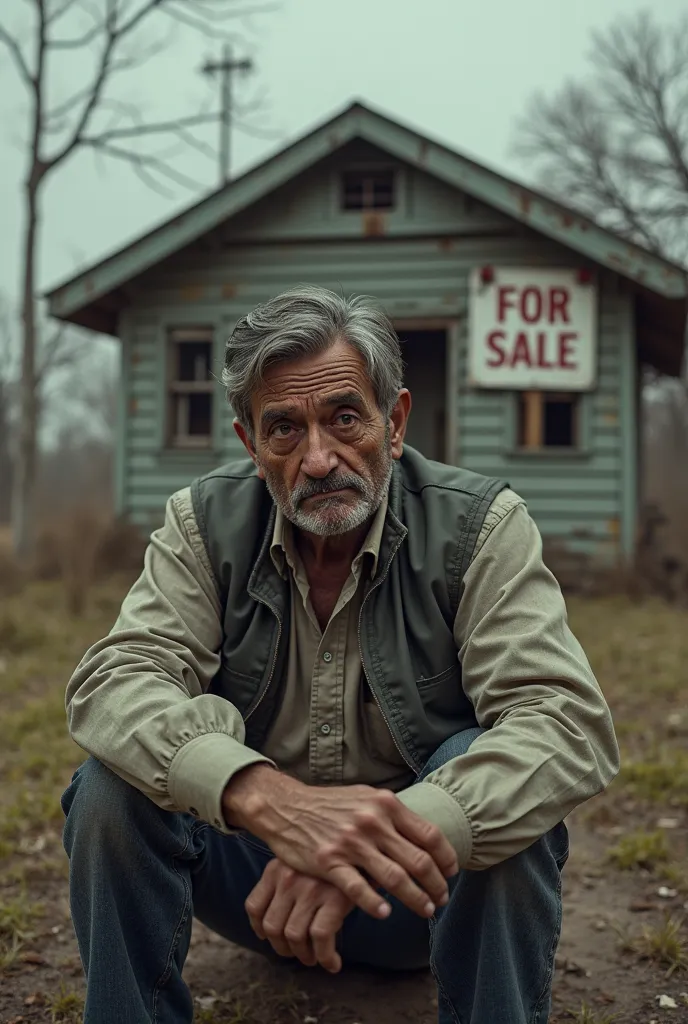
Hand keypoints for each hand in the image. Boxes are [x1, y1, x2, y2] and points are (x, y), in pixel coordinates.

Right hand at [223, 765, 457, 920]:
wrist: (287, 807)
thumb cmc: (331, 804)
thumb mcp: (366, 798)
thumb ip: (394, 815)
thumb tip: (424, 835)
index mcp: (385, 804)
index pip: (429, 835)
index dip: (446, 858)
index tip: (451, 873)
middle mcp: (372, 822)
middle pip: (418, 860)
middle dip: (436, 885)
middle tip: (441, 899)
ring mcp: (350, 842)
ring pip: (395, 878)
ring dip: (416, 899)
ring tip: (426, 911)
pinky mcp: (329, 861)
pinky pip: (358, 888)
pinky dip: (374, 904)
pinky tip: (385, 914)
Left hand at [245, 857, 351, 971]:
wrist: (364, 852)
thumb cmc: (329, 863)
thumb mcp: (298, 865)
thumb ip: (283, 886)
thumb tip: (268, 928)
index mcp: (276, 868)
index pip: (254, 907)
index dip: (259, 929)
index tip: (269, 938)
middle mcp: (289, 877)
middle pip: (273, 927)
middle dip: (283, 948)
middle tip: (296, 952)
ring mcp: (311, 888)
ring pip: (294, 936)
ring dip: (303, 955)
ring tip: (313, 958)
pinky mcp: (334, 898)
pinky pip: (320, 938)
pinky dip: (325, 957)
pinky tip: (332, 963)